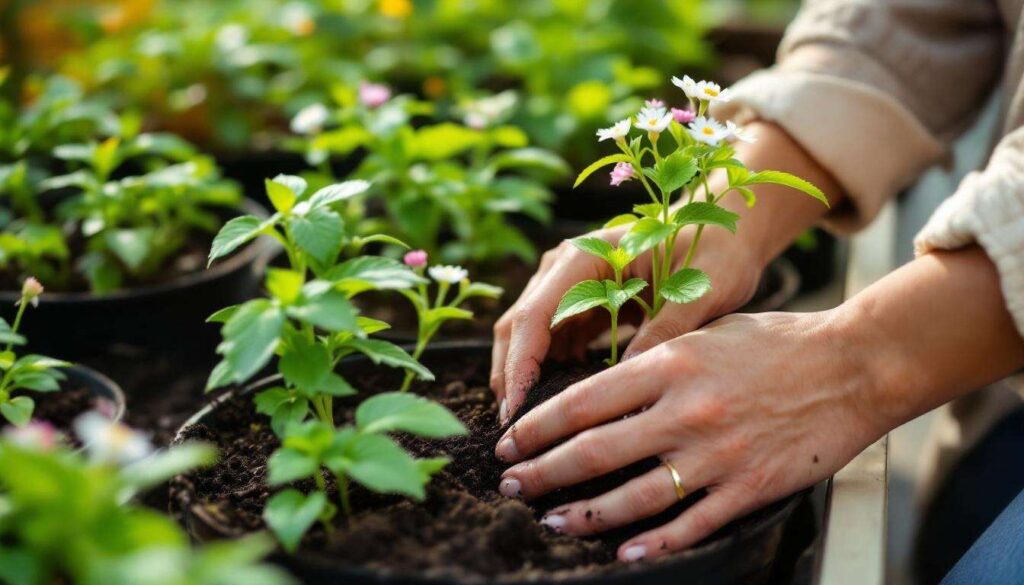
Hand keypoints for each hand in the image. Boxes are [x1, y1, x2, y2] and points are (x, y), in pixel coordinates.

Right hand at [490, 223, 761, 424]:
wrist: (727, 232)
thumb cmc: (716, 255)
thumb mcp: (697, 294)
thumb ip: (663, 334)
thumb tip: (629, 384)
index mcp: (585, 256)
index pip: (534, 316)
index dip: (520, 366)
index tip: (518, 412)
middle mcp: (566, 267)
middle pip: (519, 327)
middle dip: (512, 378)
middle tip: (515, 432)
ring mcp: (569, 283)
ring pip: (529, 337)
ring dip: (527, 378)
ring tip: (533, 428)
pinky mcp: (581, 302)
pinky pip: (553, 341)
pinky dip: (550, 372)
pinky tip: (559, 407)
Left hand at [493, 309, 884, 560]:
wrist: (852, 365)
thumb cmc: (776, 342)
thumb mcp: (704, 334)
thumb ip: (652, 362)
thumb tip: (598, 393)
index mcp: (670, 365)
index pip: (582, 401)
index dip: (537, 426)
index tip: (509, 441)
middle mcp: (685, 412)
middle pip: (594, 451)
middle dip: (543, 472)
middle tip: (510, 485)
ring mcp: (716, 455)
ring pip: (634, 496)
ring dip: (585, 514)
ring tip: (551, 522)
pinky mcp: (749, 487)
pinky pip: (691, 523)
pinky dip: (653, 542)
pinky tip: (622, 552)